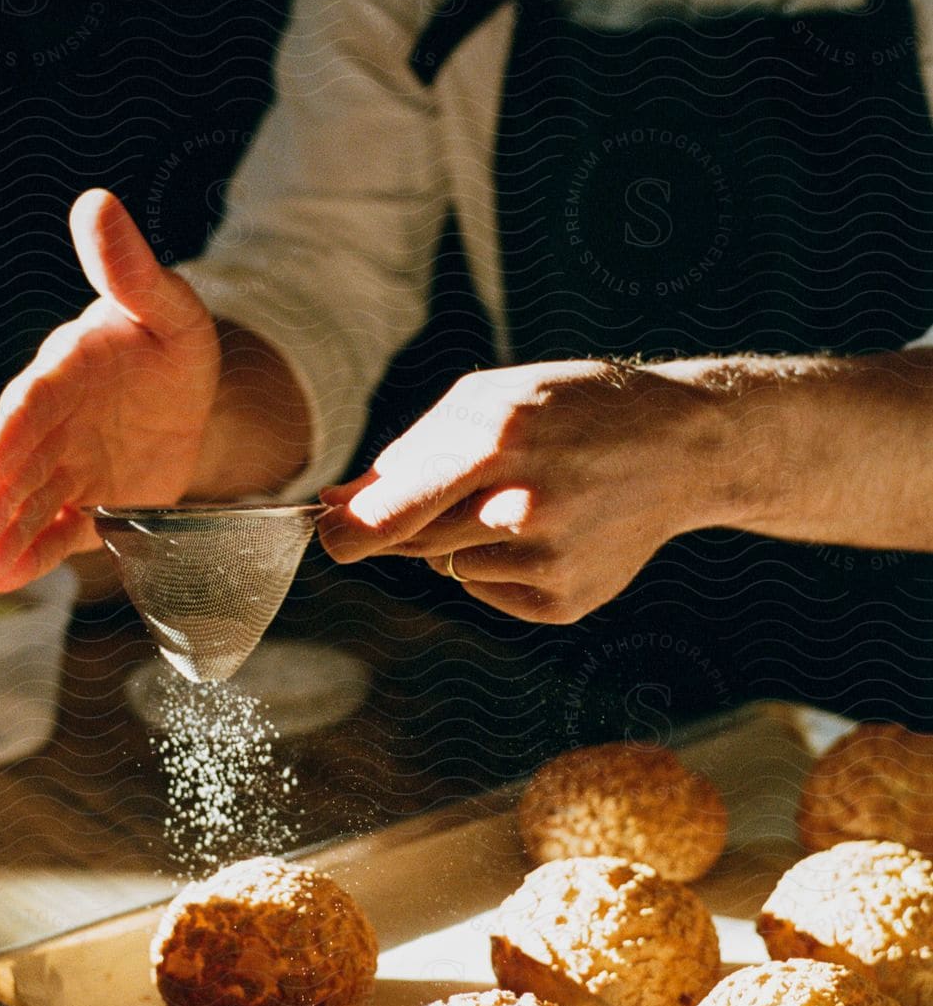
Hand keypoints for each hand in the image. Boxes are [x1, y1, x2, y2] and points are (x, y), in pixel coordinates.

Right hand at [0, 189, 219, 590]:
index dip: (13, 431)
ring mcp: (61, 467)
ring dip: (0, 534)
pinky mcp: (79, 505)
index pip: (36, 401)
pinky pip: (50, 532)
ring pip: (26, 502)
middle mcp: (52, 422)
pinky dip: (27, 556)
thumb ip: (131, 269)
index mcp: (68, 369)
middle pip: (19, 461)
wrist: (189, 397)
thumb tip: (98, 204)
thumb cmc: (169, 343)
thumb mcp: (167, 306)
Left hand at [318, 361, 723, 622]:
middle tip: (460, 486)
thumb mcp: (488, 402)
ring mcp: (548, 563)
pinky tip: (549, 530)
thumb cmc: (568, 410)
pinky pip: (486, 592)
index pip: (391, 517)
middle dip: (407, 524)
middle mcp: (522, 510)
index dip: (346, 533)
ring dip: (460, 539)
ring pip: (448, 567)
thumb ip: (407, 455)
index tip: (327, 533)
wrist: (678, 447)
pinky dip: (498, 566)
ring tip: (525, 499)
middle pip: (413, 543)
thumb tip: (337, 506)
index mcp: (496, 444)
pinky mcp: (565, 603)